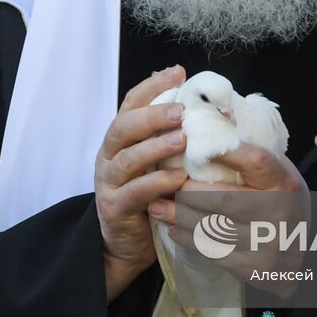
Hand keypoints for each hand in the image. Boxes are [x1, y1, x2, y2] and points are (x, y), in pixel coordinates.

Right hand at [95, 65, 187, 299]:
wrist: (126, 244)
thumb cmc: (150, 195)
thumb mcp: (158, 161)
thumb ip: (171, 137)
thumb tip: (208, 110)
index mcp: (121, 138)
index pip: (131, 103)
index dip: (153, 86)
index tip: (179, 72)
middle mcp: (109, 155)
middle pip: (123, 127)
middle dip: (152, 115)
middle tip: (180, 110)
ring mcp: (108, 182)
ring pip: (127, 159)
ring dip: (155, 147)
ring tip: (182, 140)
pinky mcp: (114, 208)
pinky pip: (134, 192)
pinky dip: (156, 184)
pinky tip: (178, 179)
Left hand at [151, 144, 309, 291]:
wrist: (302, 247)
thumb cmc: (280, 196)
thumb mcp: (276, 167)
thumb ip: (249, 144)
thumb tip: (217, 113)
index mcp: (283, 182)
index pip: (254, 161)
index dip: (223, 152)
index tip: (191, 143)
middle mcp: (279, 213)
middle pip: (223, 200)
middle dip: (186, 192)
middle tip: (160, 183)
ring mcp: (268, 244)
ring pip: (213, 229)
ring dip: (179, 217)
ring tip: (157, 206)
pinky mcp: (255, 268)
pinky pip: (214, 253)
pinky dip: (190, 239)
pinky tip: (174, 229)